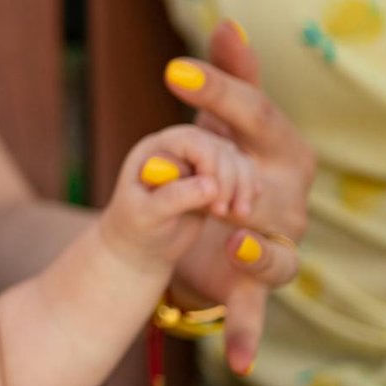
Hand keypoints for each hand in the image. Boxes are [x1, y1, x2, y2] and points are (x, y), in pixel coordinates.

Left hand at [99, 124, 259, 273]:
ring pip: (235, 158)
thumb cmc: (137, 228)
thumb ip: (174, 197)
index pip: (190, 140)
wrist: (143, 246)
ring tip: (238, 214)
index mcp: (154, 149)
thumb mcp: (147, 214)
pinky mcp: (214, 178)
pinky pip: (242, 172)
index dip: (209, 162)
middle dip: (228, 179)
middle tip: (221, 212)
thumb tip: (211, 185)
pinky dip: (248, 188)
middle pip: (217, 147)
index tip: (213, 194)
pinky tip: (243, 209)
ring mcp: (198, 162)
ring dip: (243, 185)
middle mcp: (178, 149)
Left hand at [167, 21, 309, 370]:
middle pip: (272, 187)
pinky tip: (234, 362)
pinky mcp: (251, 285)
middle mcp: (290, 199)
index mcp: (281, 149)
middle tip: (209, 178)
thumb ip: (228, 75)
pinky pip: (253, 312)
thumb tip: (227, 21)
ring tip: (235, 238)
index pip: (257, 114)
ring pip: (278, 250)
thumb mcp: (218, 119)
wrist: (216, 222)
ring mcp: (275, 245)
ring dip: (260, 247)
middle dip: (240, 181)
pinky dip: (244, 336)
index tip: (169, 71)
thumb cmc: (225, 158)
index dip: (218, 91)